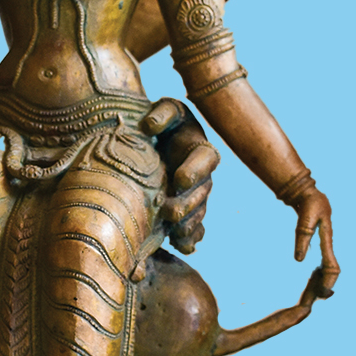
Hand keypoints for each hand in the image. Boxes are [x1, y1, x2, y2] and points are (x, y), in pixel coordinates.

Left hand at [143, 98, 218, 253]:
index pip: (205, 159)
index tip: (178, 179)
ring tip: (175, 233)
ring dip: (188, 224)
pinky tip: (182, 245)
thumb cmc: (159, 123)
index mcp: (198, 148)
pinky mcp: (187, 211)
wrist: (151, 143)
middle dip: (187, 204)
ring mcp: (195, 195)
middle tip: (169, 212)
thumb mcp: (164, 110)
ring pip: (198, 213)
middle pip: (201, 192)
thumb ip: (161, 113)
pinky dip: (190, 238)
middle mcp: (201, 174)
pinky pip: (195, 228)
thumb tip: (149, 125)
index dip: (195, 170)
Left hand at [292, 187, 338, 294]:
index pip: (331, 267)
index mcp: (327, 241)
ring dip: (325, 279)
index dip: (328, 281)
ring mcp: (325, 242)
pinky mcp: (320, 241)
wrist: (309, 194)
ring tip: (318, 293)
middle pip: (333, 269)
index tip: (323, 293)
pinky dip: (321, 271)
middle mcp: (329, 243)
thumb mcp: (305, 221)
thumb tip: (299, 260)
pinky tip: (315, 277)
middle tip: (319, 298)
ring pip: (329, 266)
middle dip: (328, 284)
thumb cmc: (309, 206)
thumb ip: (303, 239)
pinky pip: (324, 260)